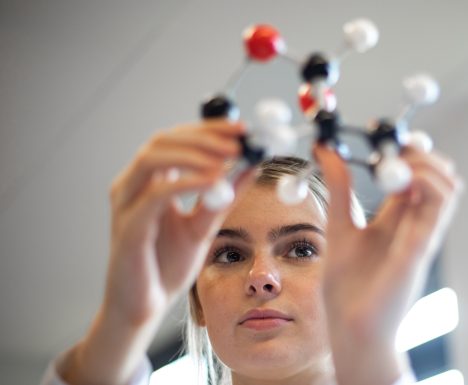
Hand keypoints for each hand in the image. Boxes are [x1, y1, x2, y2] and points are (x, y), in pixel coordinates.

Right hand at [105, 120, 245, 324]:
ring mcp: (126, 203)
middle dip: (204, 136)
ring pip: (153, 158)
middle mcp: (132, 185)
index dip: (209, 128)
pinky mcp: (128, 227)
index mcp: (149, 180)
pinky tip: (213, 181)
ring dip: (194, 153)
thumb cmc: (166, 264)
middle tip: (239, 141)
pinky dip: (186, 182)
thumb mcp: (205, 224)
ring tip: (229, 157)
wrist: (145, 306)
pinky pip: (155, 195)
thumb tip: (252, 166)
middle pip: (163, 141)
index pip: (176, 138)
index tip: (243, 129)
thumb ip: (225, 196)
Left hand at [314, 145, 462, 384]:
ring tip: (397, 163)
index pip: (417, 175)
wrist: (351, 326)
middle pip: (441, 177)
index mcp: (398, 218)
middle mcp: (415, 224)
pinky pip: (439, 207)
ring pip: (449, 187)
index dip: (410, 152)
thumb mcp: (339, 224)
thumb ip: (339, 188)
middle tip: (393, 149)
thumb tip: (326, 150)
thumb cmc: (347, 285)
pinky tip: (399, 180)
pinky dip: (426, 183)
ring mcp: (422, 235)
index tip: (385, 139)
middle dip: (422, 154)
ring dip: (428, 165)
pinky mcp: (420, 247)